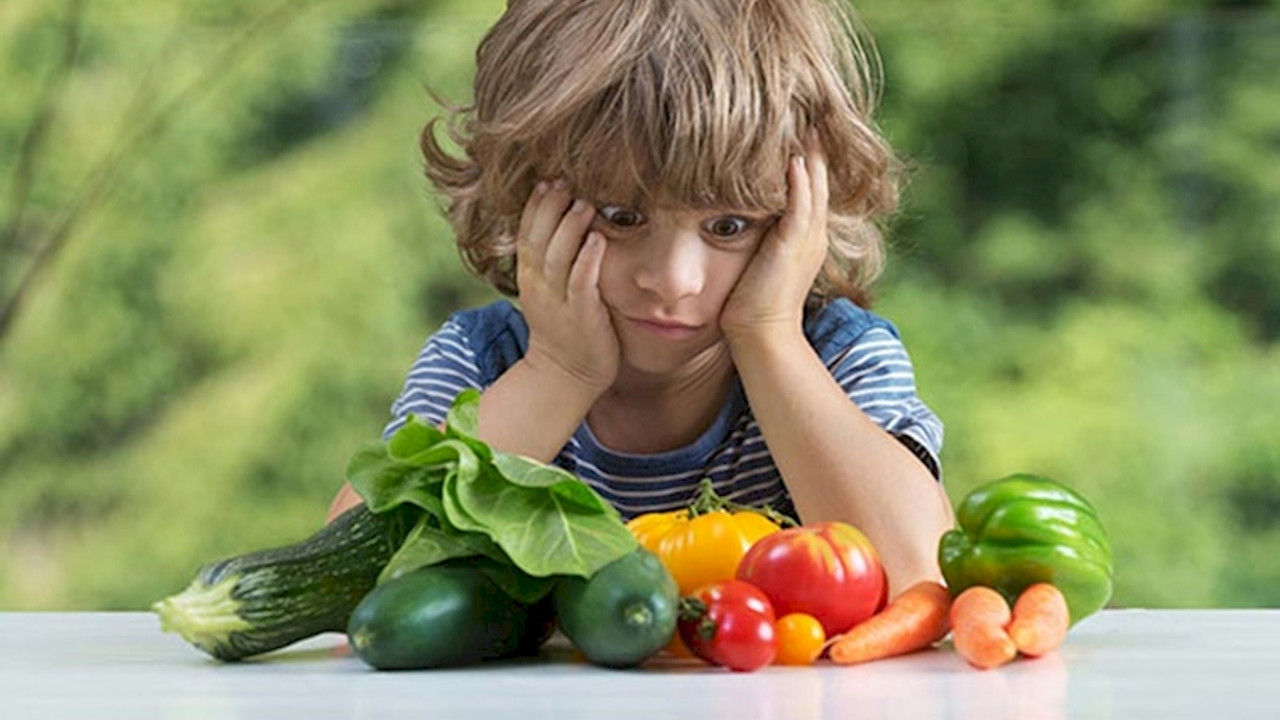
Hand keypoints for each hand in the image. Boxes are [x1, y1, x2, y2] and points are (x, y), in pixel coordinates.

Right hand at [516, 179, 619, 392]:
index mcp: (530, 277)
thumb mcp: (549, 291)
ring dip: (570, 228)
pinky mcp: (582, 316)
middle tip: (563, 179)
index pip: (526, 234)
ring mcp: (559, 302)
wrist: (565, 376)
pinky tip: (598, 239)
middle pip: (538, 239)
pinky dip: (588, 260)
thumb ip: (555, 260)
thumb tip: (569, 224)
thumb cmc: (565, 329)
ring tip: (583, 202)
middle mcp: (539, 286)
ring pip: (557, 257)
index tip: (546, 179)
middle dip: (549, 208)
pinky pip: (581, 283)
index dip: (535, 206)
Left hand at [719, 131, 829, 347]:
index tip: (793, 122)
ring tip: (802, 116)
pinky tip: (795, 153)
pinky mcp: (795, 244)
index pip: (809, 182)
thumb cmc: (748, 303)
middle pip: (818, 174)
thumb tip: (729, 213)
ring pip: (814, 182)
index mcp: (805, 234)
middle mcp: (813, 232)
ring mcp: (808, 237)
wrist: (760, 335)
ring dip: (809, 149)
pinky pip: (802, 202)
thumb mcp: (756, 259)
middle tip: (805, 105)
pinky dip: (800, 177)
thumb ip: (753, 233)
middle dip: (812, 141)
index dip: (805, 152)